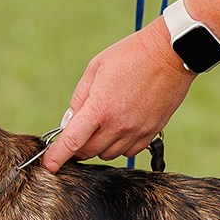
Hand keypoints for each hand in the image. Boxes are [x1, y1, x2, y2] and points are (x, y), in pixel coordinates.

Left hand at [41, 22, 194, 171]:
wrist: (169, 55)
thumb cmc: (129, 55)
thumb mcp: (95, 69)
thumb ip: (79, 98)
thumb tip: (68, 123)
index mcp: (99, 108)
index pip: (71, 142)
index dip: (56, 157)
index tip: (49, 165)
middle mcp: (117, 125)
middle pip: (88, 152)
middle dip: (77, 147)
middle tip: (76, 134)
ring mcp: (136, 132)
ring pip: (108, 154)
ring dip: (98, 146)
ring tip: (102, 125)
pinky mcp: (151, 133)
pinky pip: (129, 151)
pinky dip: (119, 145)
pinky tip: (120, 127)